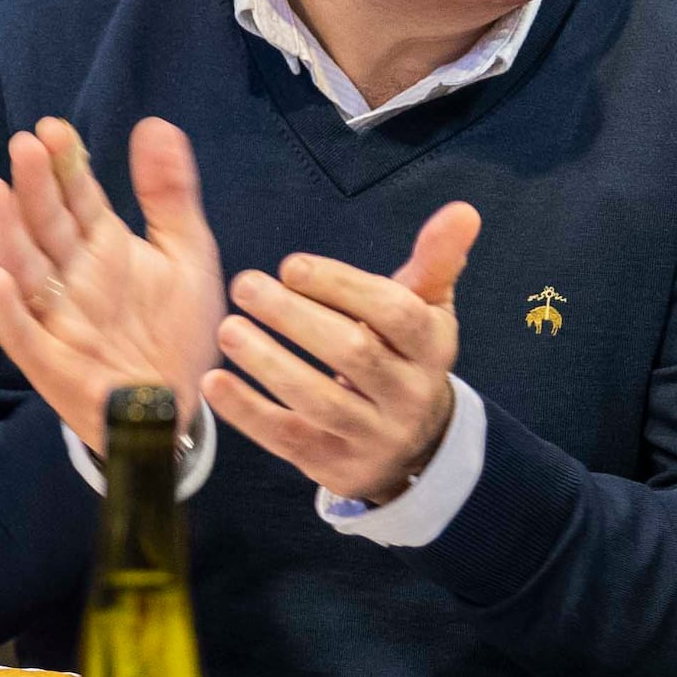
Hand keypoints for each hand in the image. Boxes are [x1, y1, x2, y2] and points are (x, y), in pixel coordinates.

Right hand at [0, 117, 226, 456]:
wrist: (175, 409)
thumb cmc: (176, 332)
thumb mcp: (186, 255)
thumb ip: (169, 194)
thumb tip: (155, 123)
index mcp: (102, 246)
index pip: (78, 197)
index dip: (65, 165)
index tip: (53, 130)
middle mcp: (72, 277)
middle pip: (46, 225)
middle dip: (34, 187)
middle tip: (25, 146)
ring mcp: (57, 318)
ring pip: (23, 269)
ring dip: (5, 232)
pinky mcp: (50, 362)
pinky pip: (21, 334)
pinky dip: (5, 308)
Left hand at [208, 203, 476, 504]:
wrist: (408, 443)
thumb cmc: (403, 354)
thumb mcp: (425, 309)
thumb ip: (435, 259)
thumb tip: (463, 210)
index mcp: (432, 347)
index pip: (395, 312)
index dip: (342, 286)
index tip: (290, 265)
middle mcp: (410, 394)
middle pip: (354, 353)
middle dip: (295, 317)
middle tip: (245, 285)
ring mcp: (375, 436)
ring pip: (319, 400)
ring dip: (268, 363)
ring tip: (228, 328)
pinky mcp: (337, 466)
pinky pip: (289, 439)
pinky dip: (248, 413)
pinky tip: (213, 382)